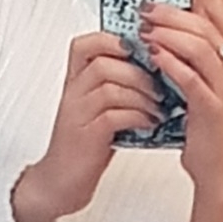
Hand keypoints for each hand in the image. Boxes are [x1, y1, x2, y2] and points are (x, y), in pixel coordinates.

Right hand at [13, 32, 162, 221]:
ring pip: (110, 86)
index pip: (86, 44)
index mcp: (75, 81)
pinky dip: (138, 116)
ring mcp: (77, 113)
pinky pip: (114, 114)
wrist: (61, 181)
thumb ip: (119, 86)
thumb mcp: (99, 107)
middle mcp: (73, 92)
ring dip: (142, 94)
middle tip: (161, 83)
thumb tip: (159, 70)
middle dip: (139, 70)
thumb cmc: (86, 143)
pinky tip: (150, 122)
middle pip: (103, 61)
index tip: (141, 51)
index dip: (114, 40)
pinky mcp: (86, 135)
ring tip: (159, 105)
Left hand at [138, 0, 222, 191]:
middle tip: (148, 4)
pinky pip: (190, 78)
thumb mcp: (216, 81)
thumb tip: (211, 19)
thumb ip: (214, 50)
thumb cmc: (210, 124)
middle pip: (207, 24)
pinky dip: (170, 63)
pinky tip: (152, 55)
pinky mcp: (212, 108)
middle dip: (175, 9)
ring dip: (169, 32)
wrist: (218, 167)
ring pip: (199, 46)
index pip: (221, 12)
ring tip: (145, 27)